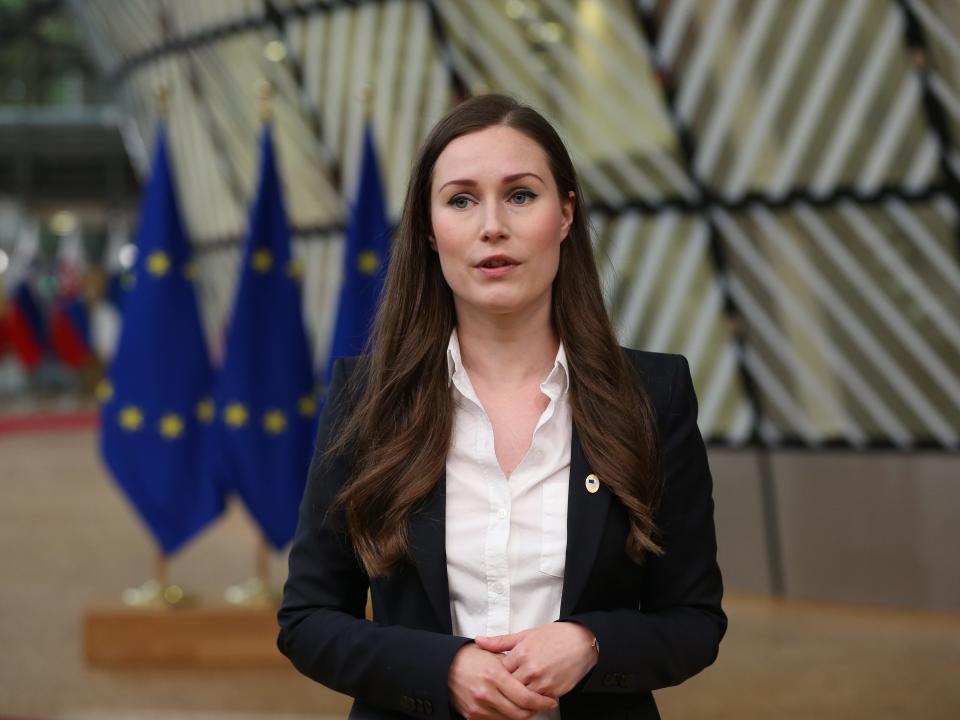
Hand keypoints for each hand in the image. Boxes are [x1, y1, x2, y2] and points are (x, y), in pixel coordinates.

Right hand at [448, 643, 557, 719]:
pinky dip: (506, 716)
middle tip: (542, 705)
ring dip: (521, 714)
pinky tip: (511, 707)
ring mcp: (479, 706)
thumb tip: (534, 674)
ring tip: (528, 705)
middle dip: (535, 710)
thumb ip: (513, 665)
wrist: (445, 667)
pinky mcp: (473, 715)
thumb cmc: (470, 658)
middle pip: (520, 712)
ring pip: (509, 719)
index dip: (541, 701)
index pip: (525, 697)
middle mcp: (487, 693)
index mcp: (495, 675)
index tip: (550, 700)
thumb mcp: (493, 654)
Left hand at [475, 623, 597, 697]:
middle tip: (503, 689)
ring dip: (518, 698)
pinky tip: (531, 698)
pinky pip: (537, 703)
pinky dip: (532, 703)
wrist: (581, 642)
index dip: (497, 675)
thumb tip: (478, 641)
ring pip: (521, 698)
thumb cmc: (554, 636)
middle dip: (506, 689)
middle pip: (509, 687)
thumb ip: (500, 641)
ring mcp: (542, 682)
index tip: (497, 676)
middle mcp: (530, 669)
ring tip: (516, 695)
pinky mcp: (553, 691)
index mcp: (521, 653)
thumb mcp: (525, 634)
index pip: (499, 672)